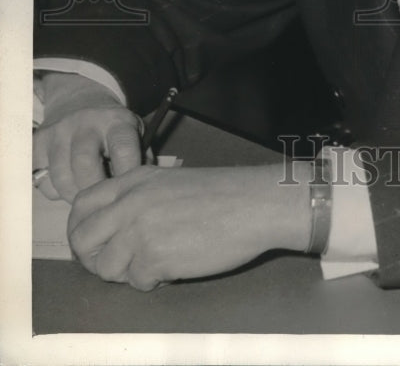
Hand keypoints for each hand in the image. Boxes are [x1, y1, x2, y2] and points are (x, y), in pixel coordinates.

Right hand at [33, 72, 141, 202]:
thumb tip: (136, 188)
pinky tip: (67, 183)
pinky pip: (43, 181)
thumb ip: (140, 158)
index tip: (126, 189)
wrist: (79, 100)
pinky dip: (55, 192)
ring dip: (73, 195)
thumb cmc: (112, 127)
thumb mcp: (134, 132)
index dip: (126, 174)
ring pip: (61, 177)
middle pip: (84, 164)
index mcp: (116, 121)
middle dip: (93, 190)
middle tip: (100, 198)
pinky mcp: (38, 143)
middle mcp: (86, 123)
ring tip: (85, 194)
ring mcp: (59, 132)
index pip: (123, 149)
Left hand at [67, 163, 311, 290]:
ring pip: (106, 267)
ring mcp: (140, 231)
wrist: (254, 204)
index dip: (83, 229)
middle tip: (121, 262)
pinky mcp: (155, 258)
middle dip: (96, 258)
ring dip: (127, 272)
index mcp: (134, 181)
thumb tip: (114, 230)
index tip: (96, 242)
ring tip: (154, 264)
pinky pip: (137, 282)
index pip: (82, 205)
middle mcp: (130, 203)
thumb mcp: (170, 182)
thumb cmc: (221, 193)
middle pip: (83, 239)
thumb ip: (138, 198)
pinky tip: (174, 268)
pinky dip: (153, 281)